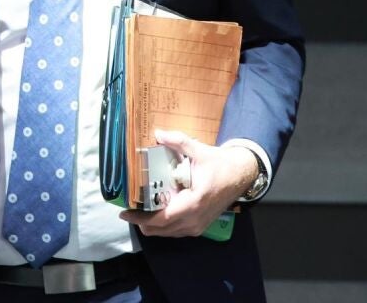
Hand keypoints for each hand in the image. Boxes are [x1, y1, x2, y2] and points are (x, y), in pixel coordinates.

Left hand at [118, 129, 256, 237]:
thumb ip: (178, 142)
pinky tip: (156, 212)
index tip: (125, 212)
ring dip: (152, 225)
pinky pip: (176, 231)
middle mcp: (195, 219)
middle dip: (142, 222)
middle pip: (161, 229)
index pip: (162, 218)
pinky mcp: (200, 226)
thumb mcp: (200, 150)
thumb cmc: (220, 164)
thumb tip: (157, 133)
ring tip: (139, 211)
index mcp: (193, 203)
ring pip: (168, 233)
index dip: (141, 218)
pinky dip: (163, 225)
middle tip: (128, 210)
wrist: (241, 175)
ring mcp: (198, 225)